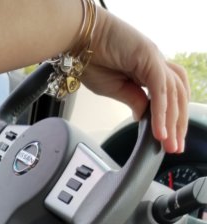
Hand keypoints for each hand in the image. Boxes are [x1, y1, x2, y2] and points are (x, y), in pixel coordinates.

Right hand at [82, 7, 189, 153]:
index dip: (172, 120)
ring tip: (168, 143)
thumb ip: (133, 101)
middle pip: (178, 96)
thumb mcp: (114, 89)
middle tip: (174, 148)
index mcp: (149, 70)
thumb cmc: (91, 60)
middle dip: (178, 124)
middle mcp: (156, 63)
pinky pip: (160, 90)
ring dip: (172, 122)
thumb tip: (144, 117)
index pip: (170, 96)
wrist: (78, 41)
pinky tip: (159, 131)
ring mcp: (155, 59)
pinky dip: (161, 113)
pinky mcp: (149, 57)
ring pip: (173, 94)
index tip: (168, 141)